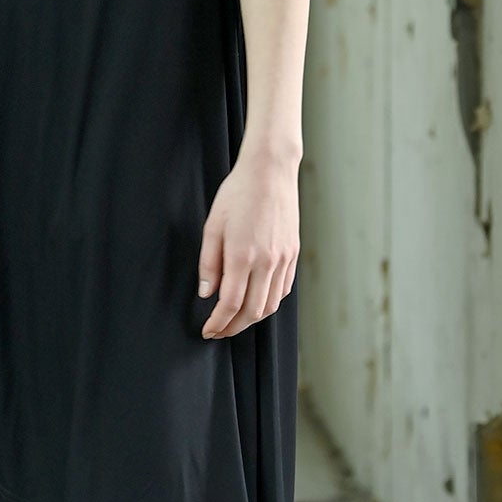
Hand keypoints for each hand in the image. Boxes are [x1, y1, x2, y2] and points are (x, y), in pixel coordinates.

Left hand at [197, 148, 299, 340]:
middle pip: (253, 311)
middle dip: (233, 327)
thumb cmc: (237, 193)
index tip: (208, 330)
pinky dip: (269, 302)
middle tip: (219, 331)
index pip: (230, 304)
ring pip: (271, 305)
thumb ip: (209, 263)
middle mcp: (267, 261)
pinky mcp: (294, 253)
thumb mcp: (213, 226)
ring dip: (252, 319)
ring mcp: (284, 258)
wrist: (270, 171)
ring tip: (235, 320)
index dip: (218, 323)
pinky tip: (256, 301)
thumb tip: (207, 294)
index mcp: (242, 255)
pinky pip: (283, 289)